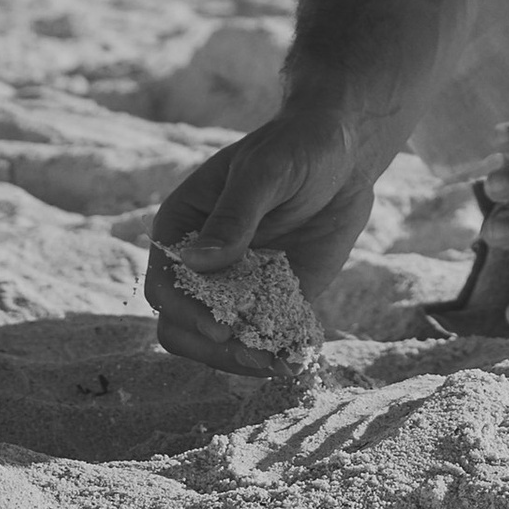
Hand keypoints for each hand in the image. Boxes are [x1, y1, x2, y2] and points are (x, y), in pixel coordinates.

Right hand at [144, 104, 378, 375]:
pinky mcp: (273, 300)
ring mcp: (235, 286)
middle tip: (251, 352)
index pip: (164, 284)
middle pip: (181, 325)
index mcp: (182, 227)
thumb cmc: (296, 146)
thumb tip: (194, 262)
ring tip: (274, 362)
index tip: (218, 326)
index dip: (184, 310)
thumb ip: (234, 215)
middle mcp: (200, 264)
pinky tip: (295, 360)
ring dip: (239, 358)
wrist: (344, 153)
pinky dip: (274, 354)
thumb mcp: (266, 172)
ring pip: (215, 343)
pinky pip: (262, 338)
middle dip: (210, 346)